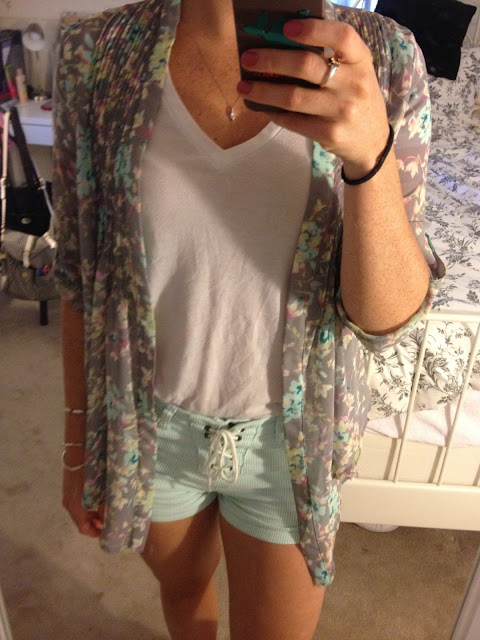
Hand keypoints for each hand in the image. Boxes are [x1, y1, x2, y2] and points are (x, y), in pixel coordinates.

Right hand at [62, 453, 103, 537]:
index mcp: (76, 507)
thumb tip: (108, 516)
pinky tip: (98, 501)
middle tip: (110, 521)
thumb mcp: (101, 490)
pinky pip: (78, 504)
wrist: (78, 451)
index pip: (84, 528)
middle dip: (95, 524)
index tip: (108, 532)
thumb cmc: (92, 470)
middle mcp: (68, 504)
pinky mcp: (68, 489)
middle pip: (81, 522)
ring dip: (92, 515)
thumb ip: (105, 505)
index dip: (96, 533)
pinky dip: (87, 507)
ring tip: (106, 511)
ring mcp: (67, 496)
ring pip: (79, 513)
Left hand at [237, 18, 390, 178]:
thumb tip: (282, 43)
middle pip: (306, 65)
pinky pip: (294, 121)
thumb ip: (331, 58)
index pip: (341, 36)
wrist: (371, 142)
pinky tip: (263, 108)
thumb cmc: (355, 99)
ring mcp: (342, 111)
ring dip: (264, 91)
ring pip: (294, 96)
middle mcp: (354, 84)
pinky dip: (275, 113)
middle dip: (272, 60)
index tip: (285, 28)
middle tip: (249, 59)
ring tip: (244, 87)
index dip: (313, 29)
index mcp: (361, 60)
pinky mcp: (330, 133)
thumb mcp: (354, 73)